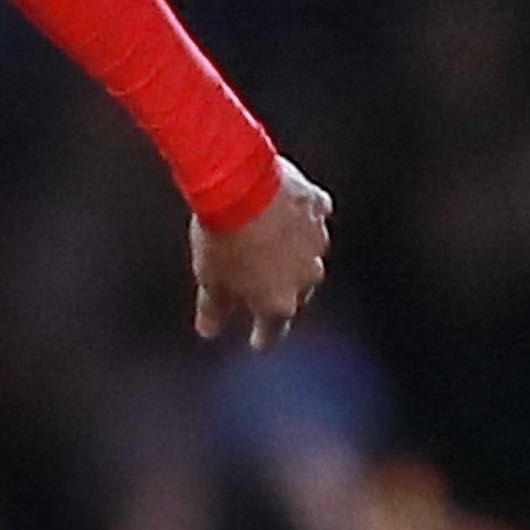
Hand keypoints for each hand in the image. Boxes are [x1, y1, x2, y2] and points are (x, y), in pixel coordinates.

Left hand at [192, 155, 331, 348]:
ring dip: (291, 254)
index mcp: (279, 300)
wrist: (241, 187)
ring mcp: (317, 240)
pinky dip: (300, 219)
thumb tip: (210, 329)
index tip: (258, 342)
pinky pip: (312, 218)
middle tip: (258, 287)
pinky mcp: (318, 206)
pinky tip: (285, 214)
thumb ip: (214, 309)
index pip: (273, 329)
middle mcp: (306, 275)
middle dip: (278, 291)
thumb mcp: (210, 281)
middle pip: (295, 292)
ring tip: (267, 245)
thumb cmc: (224, 238)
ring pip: (308, 255)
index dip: (263, 336)